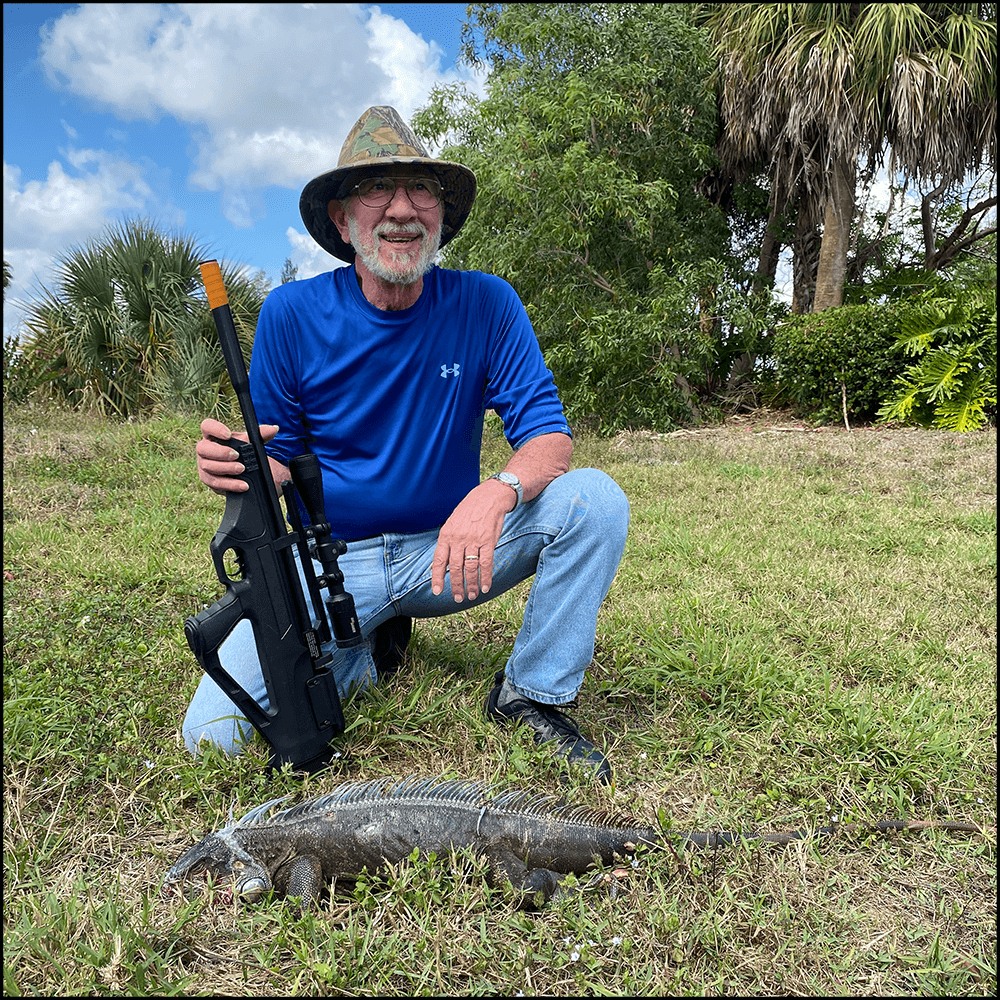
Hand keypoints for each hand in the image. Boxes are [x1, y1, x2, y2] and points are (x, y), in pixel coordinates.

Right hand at [195, 417, 278, 493]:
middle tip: (237, 455)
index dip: (215, 429)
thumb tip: (273, 429)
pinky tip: (242, 485)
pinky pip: (215, 483)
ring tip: (242, 469)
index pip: (207, 426)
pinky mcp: (208, 480)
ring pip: (208, 467)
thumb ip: (260, 435)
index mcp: (212, 436)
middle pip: (203, 448)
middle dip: (220, 452)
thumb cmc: (242, 453)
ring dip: (226, 469)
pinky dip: (230, 484)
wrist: (243, 472)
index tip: (228, 435)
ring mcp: (203, 465)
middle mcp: (204, 450)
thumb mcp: (251, 443)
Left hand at [431, 481, 513, 601]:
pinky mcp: (488, 541)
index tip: (437, 591)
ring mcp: (473, 540)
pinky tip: (485, 586)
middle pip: (455, 568)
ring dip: (471, 585)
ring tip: (472, 595)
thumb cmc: (469, 511)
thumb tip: (441, 563)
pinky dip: (486, 577)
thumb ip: (447, 542)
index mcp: (446, 535)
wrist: (489, 497)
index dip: (437, 578)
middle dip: (456, 586)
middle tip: (457, 598)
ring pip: (470, 569)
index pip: (439, 560)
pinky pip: (486, 564)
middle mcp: (458, 539)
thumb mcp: (452, 523)